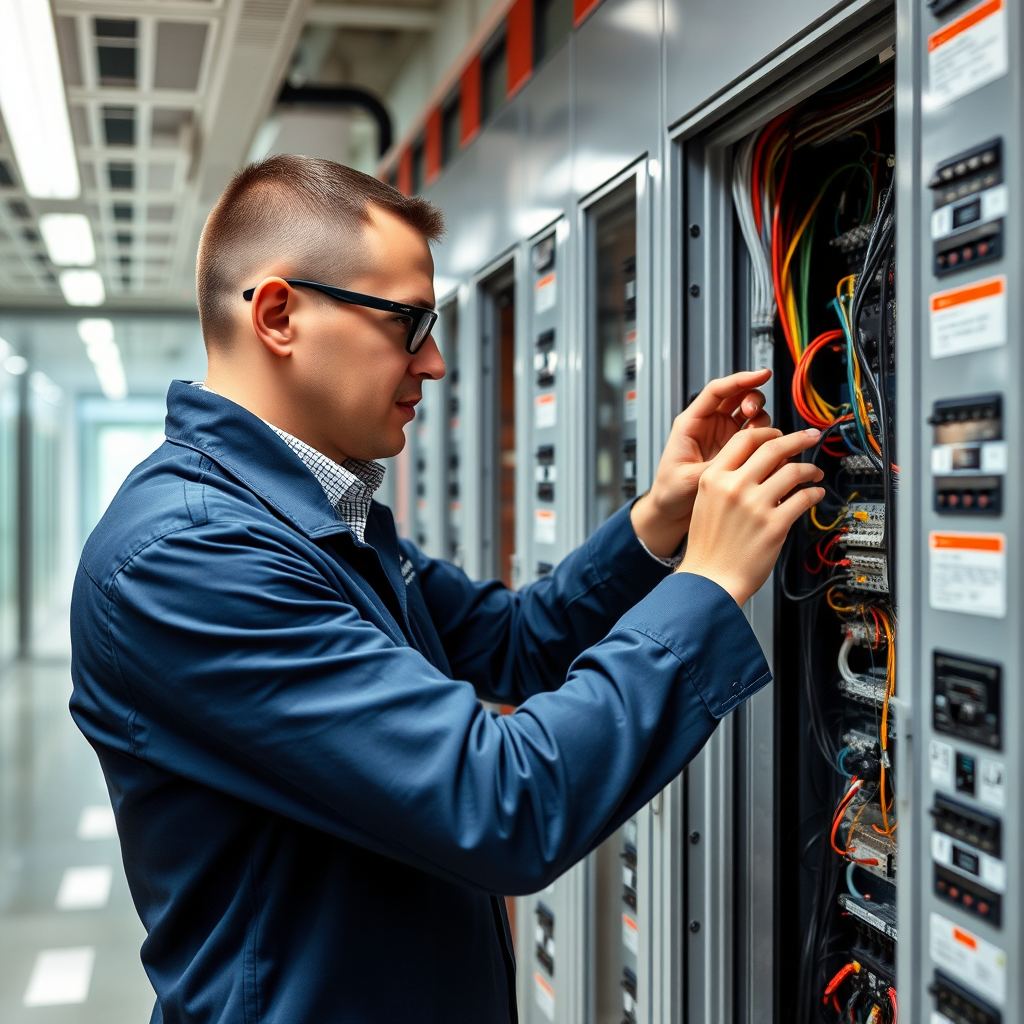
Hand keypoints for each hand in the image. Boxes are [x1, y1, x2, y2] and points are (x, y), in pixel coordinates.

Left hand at [630, 370, 771, 557]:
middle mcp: (709, 425)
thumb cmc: (670, 491)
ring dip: (760, 420)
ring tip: (760, 438)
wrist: (671, 510)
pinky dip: (766, 438)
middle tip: (753, 414)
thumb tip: (742, 458)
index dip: (740, 380)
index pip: (717, 391)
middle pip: (738, 397)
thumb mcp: (689, 478)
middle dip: (751, 400)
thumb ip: (717, 466)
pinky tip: (767, 449)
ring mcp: (724, 437)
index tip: (762, 375)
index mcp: (691, 423)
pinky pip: (756, 436)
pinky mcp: (736, 451)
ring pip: (751, 415)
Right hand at [676, 427, 824, 605]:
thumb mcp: (706, 502)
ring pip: (793, 471)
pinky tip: (815, 494)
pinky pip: (803, 499)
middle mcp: (734, 487)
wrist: (710, 580)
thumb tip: (762, 463)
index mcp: (714, 478)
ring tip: (814, 473)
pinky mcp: (775, 524)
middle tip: (810, 437)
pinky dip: (814, 493)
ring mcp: (755, 505)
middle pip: (773, 447)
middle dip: (798, 439)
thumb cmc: (708, 546)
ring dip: (810, 469)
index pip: (745, 439)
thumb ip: (728, 479)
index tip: (781, 434)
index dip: (768, 432)